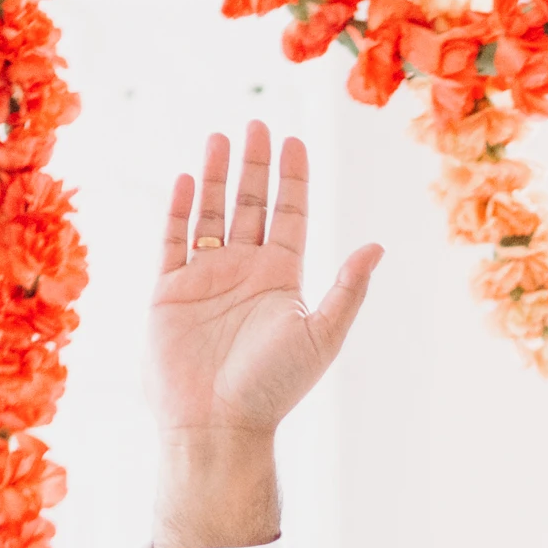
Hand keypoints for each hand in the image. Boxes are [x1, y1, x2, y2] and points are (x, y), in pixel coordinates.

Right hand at [148, 122, 380, 547]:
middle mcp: (245, 273)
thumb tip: (377, 245)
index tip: (295, 140)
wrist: (218, 424)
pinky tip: (187, 179)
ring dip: (218, 177)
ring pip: (211, 214)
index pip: (290, 217)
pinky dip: (179, 209)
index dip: (293, 180)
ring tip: (221, 137)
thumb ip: (348, 288)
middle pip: (252, 206)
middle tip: (258, 124)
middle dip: (256, 166)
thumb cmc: (275, 385)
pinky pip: (173, 240)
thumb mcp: (322, 332)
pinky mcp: (169, 291)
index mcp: (283, 280)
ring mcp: (206, 279)